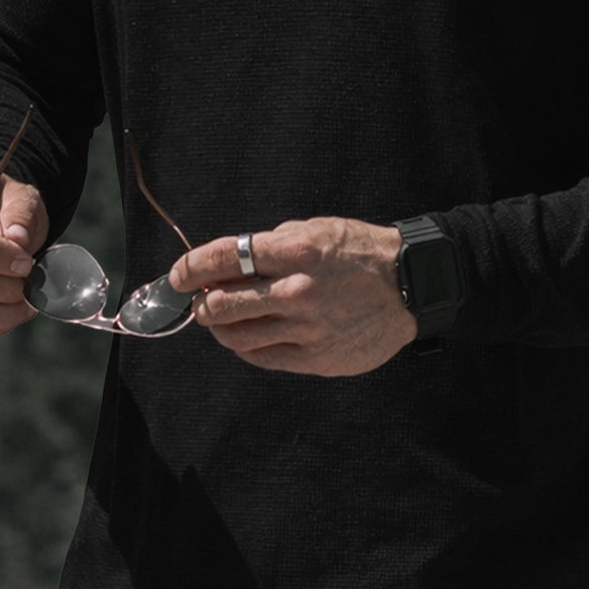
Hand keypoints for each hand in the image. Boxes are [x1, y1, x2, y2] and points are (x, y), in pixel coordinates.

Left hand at [169, 217, 415, 375]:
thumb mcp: (315, 230)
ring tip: (220, 318)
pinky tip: (247, 335)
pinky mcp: (315, 358)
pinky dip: (244, 346)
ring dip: (218, 326)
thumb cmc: (360, 251)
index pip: (223, 258)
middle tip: (199, 297)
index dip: (190, 267)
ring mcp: (306, 329)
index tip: (178, 274)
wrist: (410, 284)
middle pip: (220, 304)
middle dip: (200, 301)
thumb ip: (270, 246)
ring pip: (235, 336)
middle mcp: (296, 291)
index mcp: (295, 251)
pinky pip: (261, 357)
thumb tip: (226, 264)